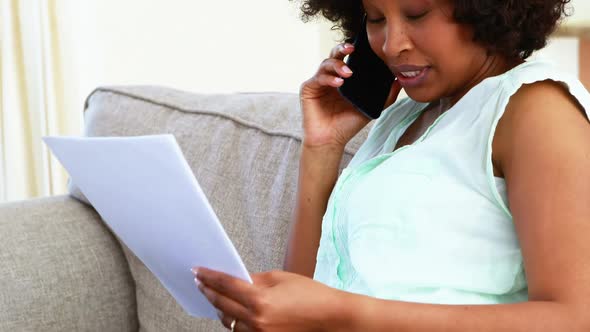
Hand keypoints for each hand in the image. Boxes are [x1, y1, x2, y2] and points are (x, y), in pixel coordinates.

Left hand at [192, 267, 344, 331]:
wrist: (331, 317)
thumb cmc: (311, 295)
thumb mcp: (280, 278)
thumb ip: (254, 279)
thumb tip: (236, 278)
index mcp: (260, 301)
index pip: (225, 285)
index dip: (209, 276)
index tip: (198, 271)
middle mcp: (256, 321)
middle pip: (222, 305)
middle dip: (208, 291)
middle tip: (200, 282)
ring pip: (228, 322)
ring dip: (219, 308)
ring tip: (212, 295)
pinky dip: (233, 321)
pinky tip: (230, 311)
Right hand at [299, 42, 401, 148]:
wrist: (331, 141)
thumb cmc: (348, 125)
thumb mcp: (370, 107)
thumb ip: (385, 95)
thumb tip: (400, 81)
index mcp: (343, 78)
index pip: (348, 59)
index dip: (353, 50)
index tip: (364, 46)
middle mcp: (330, 77)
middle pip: (334, 55)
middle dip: (342, 49)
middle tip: (352, 49)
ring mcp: (318, 82)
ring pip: (326, 64)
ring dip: (337, 66)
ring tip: (348, 74)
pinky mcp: (308, 89)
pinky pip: (318, 78)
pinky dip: (328, 78)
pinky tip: (338, 83)